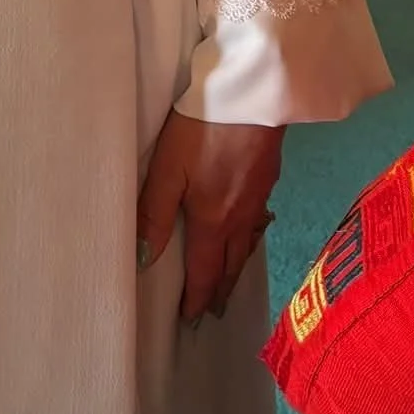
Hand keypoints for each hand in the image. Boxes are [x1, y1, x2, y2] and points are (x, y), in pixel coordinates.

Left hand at [136, 111, 283, 325]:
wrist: (252, 94)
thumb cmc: (202, 128)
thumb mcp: (168, 169)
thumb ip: (154, 213)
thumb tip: (144, 262)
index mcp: (213, 220)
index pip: (204, 271)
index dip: (197, 297)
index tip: (191, 319)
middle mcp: (239, 217)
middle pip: (231, 263)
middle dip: (220, 290)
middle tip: (213, 312)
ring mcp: (258, 197)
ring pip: (247, 244)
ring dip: (237, 267)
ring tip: (230, 280)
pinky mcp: (269, 176)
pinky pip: (258, 222)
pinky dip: (250, 238)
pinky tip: (249, 230)